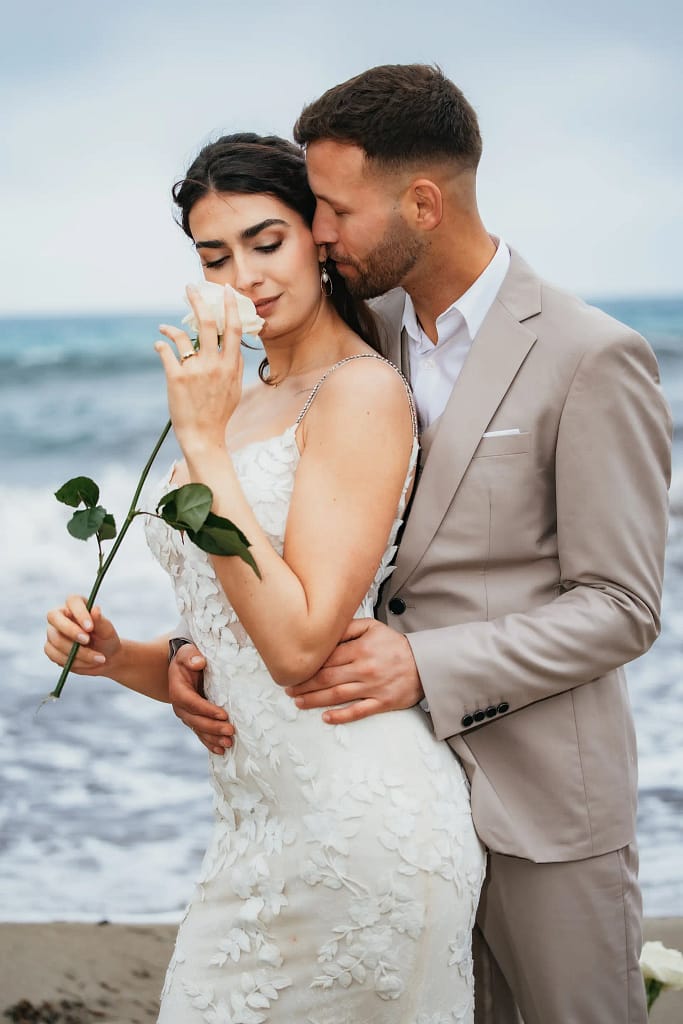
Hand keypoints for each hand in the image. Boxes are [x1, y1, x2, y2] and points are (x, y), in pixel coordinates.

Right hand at [45, 596, 120, 673]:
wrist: (104, 657)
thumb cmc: (106, 639)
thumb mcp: (107, 630)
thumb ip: (100, 621)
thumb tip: (95, 609)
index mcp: (76, 605)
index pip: (72, 601)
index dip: (79, 613)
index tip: (90, 627)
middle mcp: (60, 615)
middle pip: (54, 618)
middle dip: (71, 631)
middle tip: (87, 641)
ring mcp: (52, 632)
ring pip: (56, 640)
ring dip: (78, 652)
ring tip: (99, 658)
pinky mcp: (50, 648)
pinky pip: (55, 655)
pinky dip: (73, 662)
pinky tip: (87, 663)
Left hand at [155, 284, 243, 453]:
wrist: (203, 436)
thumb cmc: (219, 412)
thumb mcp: (234, 387)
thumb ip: (234, 364)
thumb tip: (232, 345)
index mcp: (230, 365)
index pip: (233, 328)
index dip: (230, 306)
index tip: (227, 290)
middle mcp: (214, 364)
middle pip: (207, 323)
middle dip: (198, 300)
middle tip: (190, 287)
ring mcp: (194, 370)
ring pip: (182, 335)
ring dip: (171, 327)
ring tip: (165, 326)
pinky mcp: (176, 378)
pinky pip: (166, 352)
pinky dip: (161, 345)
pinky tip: (160, 344)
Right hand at [169, 644, 234, 754]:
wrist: (184, 668)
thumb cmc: (189, 658)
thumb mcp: (187, 653)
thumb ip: (191, 656)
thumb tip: (199, 662)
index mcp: (178, 691)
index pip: (192, 703)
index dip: (207, 710)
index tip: (224, 714)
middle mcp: (180, 707)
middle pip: (196, 720)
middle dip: (213, 728)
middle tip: (231, 731)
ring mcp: (187, 716)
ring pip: (199, 730)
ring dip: (214, 738)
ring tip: (229, 743)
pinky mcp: (194, 721)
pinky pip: (201, 734)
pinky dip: (210, 743)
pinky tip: (221, 751)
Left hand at [285, 618, 424, 724]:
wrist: (425, 663)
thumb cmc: (394, 645)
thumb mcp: (372, 627)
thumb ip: (347, 628)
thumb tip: (324, 632)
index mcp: (360, 649)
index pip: (327, 658)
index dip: (307, 665)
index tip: (292, 669)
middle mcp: (364, 669)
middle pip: (327, 678)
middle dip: (304, 684)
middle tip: (288, 688)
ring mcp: (373, 687)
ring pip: (338, 696)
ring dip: (314, 700)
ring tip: (298, 702)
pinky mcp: (382, 703)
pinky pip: (358, 711)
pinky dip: (341, 716)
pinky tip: (326, 718)